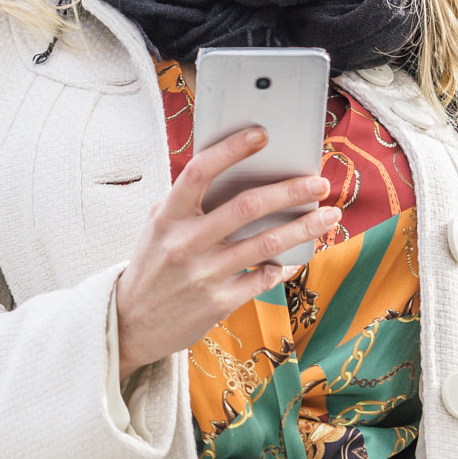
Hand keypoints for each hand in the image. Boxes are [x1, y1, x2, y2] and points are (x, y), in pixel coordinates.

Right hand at [114, 127, 340, 380]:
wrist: (130, 323)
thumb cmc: (152, 266)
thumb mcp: (158, 228)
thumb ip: (186, 201)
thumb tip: (231, 172)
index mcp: (168, 217)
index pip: (200, 172)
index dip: (231, 150)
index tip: (262, 135)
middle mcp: (185, 243)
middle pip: (247, 207)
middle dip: (290, 191)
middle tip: (319, 183)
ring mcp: (203, 274)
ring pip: (266, 243)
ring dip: (304, 227)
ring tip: (327, 215)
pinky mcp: (218, 302)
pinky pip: (264, 278)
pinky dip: (285, 265)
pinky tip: (298, 257)